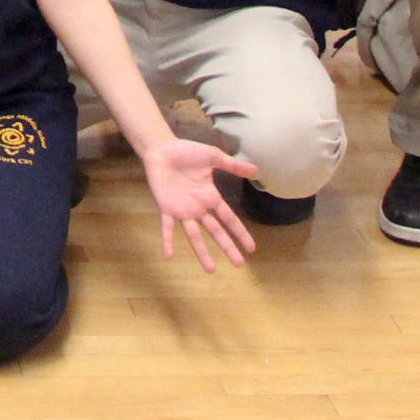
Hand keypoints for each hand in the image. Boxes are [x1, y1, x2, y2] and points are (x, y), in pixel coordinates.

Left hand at [134, 136, 261, 271]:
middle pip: (216, 232)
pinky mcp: (166, 207)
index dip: (240, 233)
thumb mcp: (213, 157)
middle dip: (227, 247)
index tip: (252, 249)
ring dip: (202, 252)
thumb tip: (257, 170)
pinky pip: (167, 227)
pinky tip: (169, 256)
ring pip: (194, 235)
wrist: (162, 149)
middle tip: (239, 265)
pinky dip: (167, 240)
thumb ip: (233, 165)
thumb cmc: (187, 153)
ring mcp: (183, 210)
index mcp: (211, 197)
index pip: (229, 219)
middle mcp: (199, 208)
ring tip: (211, 270)